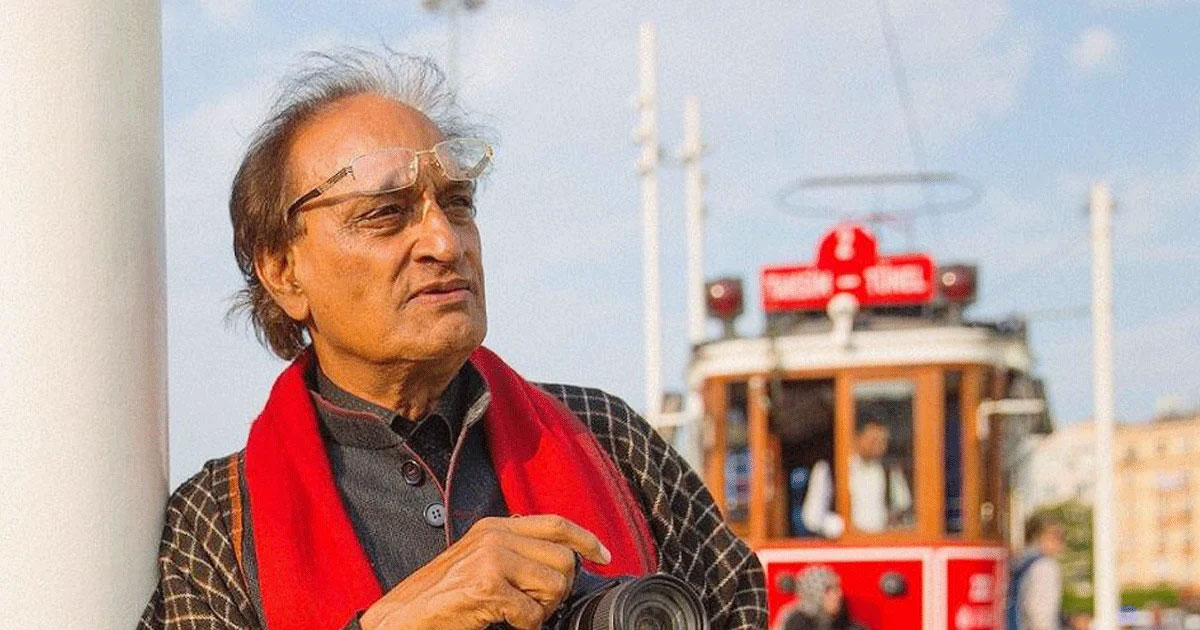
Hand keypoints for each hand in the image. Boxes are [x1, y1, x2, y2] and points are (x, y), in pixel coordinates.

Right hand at [359, 515, 611, 629]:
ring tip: (518, 615)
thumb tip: (559, 561)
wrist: (401, 618)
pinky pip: (533, 611)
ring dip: (543, 609)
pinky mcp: (486, 585)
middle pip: (563, 559)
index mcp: (495, 527)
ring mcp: (491, 558)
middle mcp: (495, 536)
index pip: (556, 524)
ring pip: (555, 584)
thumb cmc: (441, 597)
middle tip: (536, 607)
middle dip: (559, 590)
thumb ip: (513, 553)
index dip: (586, 540)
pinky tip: (504, 623)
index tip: (604, 555)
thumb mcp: (477, 561)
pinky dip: (525, 625)